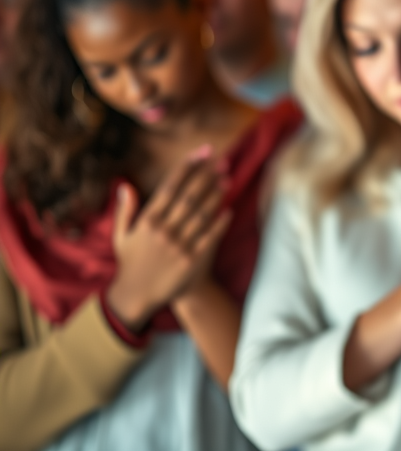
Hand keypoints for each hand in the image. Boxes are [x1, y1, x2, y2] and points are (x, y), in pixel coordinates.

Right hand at [107, 146, 231, 330]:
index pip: (170, 187)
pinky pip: (209, 237)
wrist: (136, 297)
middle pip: (189, 196)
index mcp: (147, 221)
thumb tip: (125, 185)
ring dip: (215, 195)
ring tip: (227, 178)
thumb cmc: (130, 263)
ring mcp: (178, 245)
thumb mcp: (121, 236)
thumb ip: (125, 210)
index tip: (200, 153)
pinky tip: (229, 210)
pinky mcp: (191, 260)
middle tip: (222, 159)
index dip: (186, 168)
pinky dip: (220, 223)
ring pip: (201, 214)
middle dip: (206, 176)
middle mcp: (163, 231)